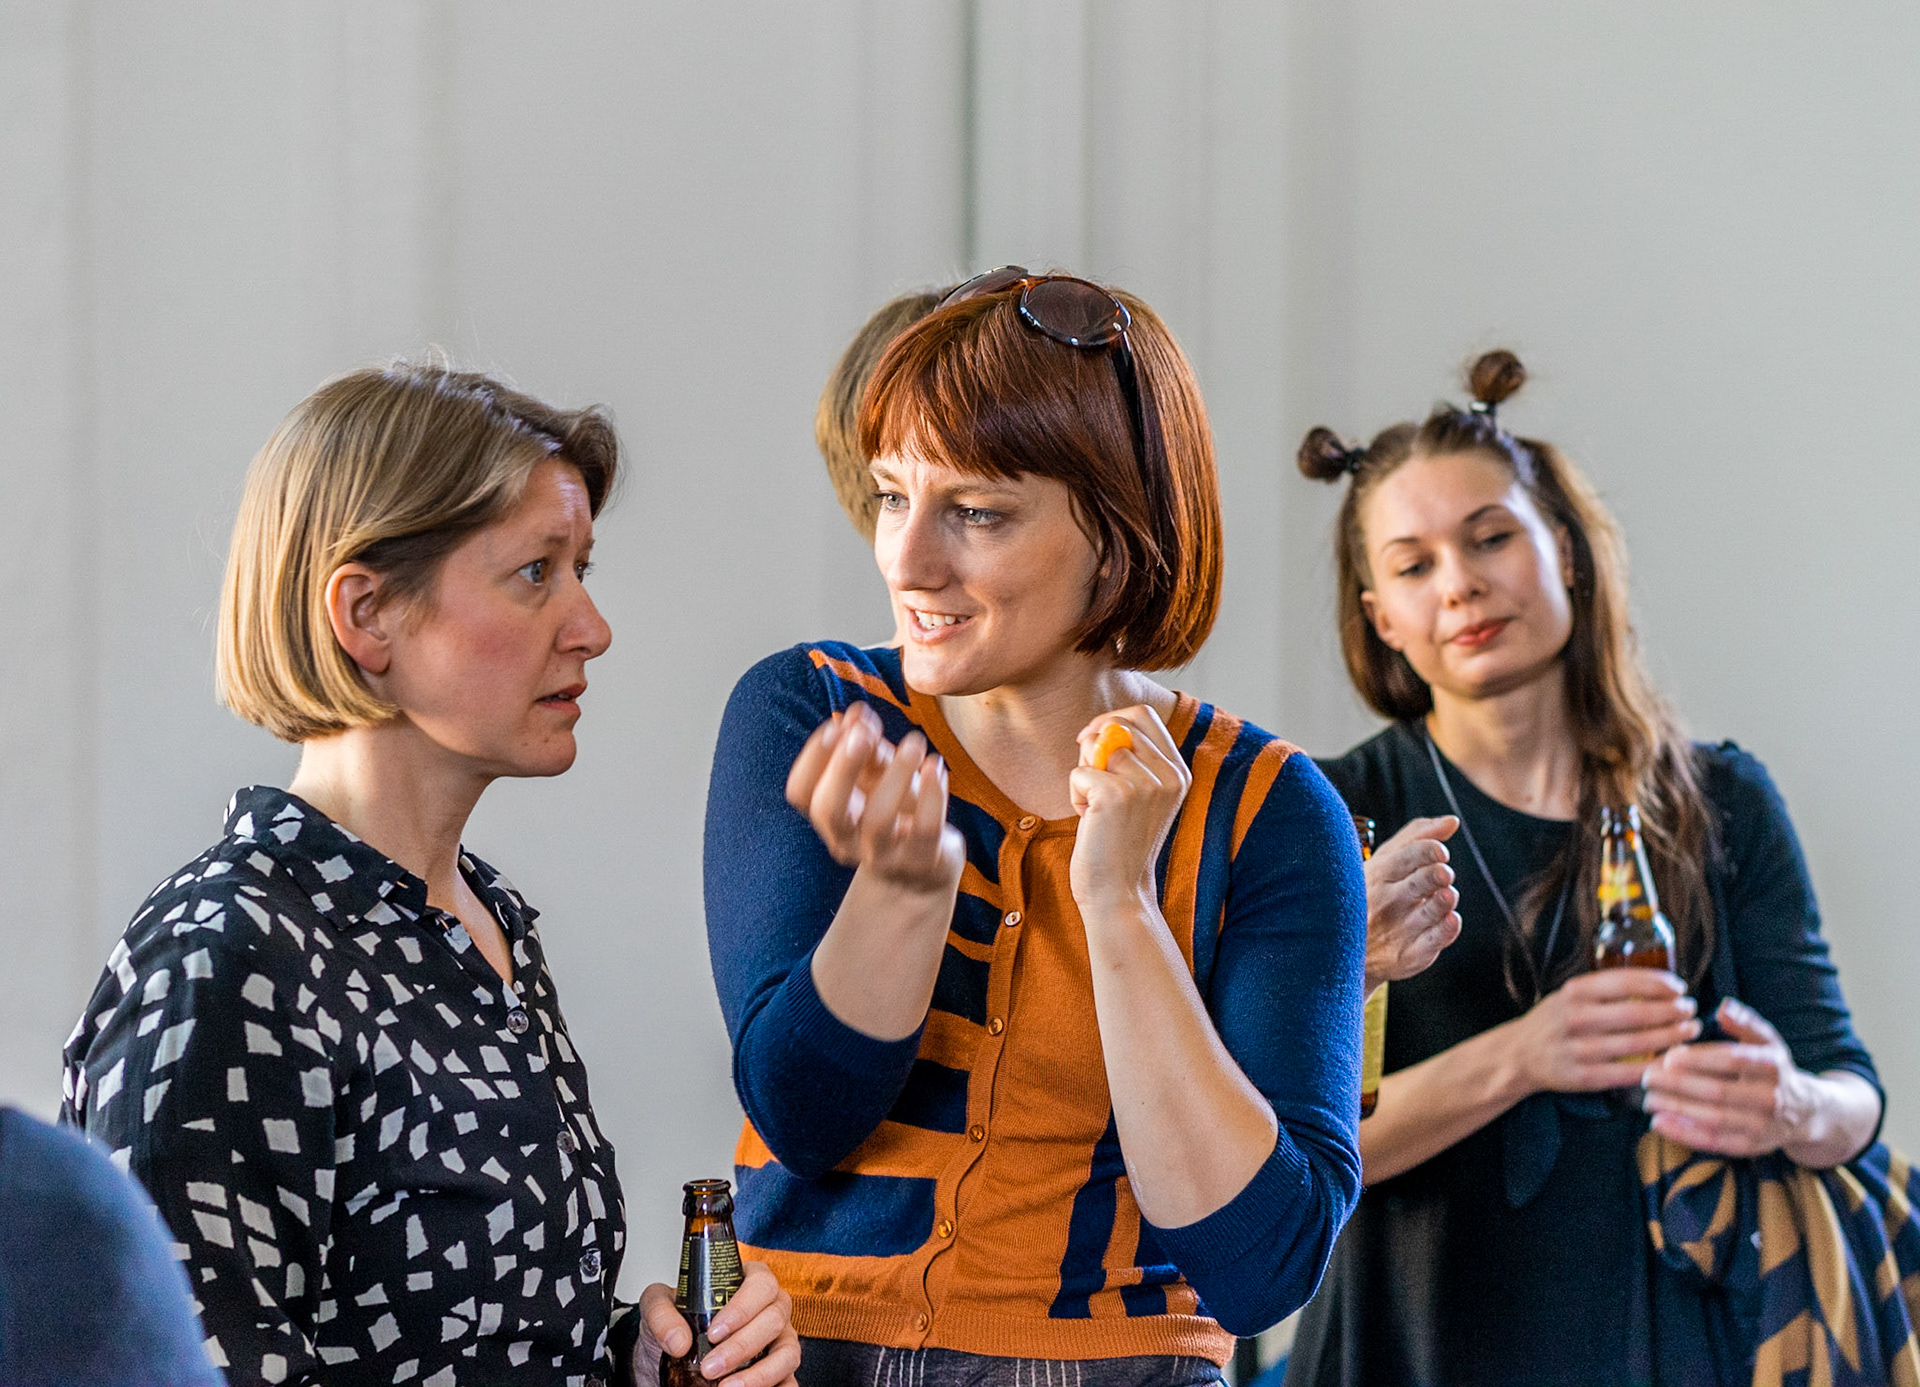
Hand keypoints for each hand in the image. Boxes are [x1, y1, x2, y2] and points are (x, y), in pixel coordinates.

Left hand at [636, 1262, 799, 1385]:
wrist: (669, 1357)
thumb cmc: (677, 1322)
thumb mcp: (658, 1307)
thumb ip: (661, 1314)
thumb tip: (678, 1340)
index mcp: (748, 1284)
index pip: (761, 1284)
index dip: (742, 1308)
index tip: (714, 1332)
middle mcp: (770, 1310)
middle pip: (774, 1320)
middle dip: (742, 1347)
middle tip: (711, 1367)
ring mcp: (779, 1342)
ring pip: (787, 1354)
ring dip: (760, 1374)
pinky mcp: (779, 1372)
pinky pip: (789, 1382)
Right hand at [785, 702, 963, 896]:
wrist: (926, 865)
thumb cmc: (895, 808)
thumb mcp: (878, 774)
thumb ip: (866, 743)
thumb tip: (856, 712)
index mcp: (830, 816)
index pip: (801, 793)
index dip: (813, 758)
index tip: (837, 725)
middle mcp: (847, 841)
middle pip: (829, 810)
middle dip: (843, 767)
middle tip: (864, 732)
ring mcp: (883, 857)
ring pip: (878, 821)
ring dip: (896, 774)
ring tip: (916, 742)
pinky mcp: (921, 862)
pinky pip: (925, 831)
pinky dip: (932, 796)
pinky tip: (936, 767)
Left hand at [1067, 707, 1190, 914]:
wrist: (1119, 893)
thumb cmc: (1119, 843)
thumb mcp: (1138, 795)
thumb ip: (1130, 758)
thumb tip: (1098, 729)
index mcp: (1179, 772)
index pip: (1143, 714)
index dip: (1111, 721)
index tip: (1093, 745)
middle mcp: (1170, 775)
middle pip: (1117, 723)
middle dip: (1093, 747)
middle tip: (1095, 785)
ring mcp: (1147, 784)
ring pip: (1096, 746)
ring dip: (1084, 775)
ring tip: (1097, 810)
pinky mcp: (1118, 796)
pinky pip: (1079, 772)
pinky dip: (1075, 794)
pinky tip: (1090, 821)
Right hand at [1363, 816, 1462, 991]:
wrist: (1346, 946)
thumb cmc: (1373, 892)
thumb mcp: (1386, 860)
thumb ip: (1418, 837)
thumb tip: (1452, 821)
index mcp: (1380, 874)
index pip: (1405, 857)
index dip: (1427, 851)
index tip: (1442, 852)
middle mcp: (1387, 902)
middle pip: (1418, 884)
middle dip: (1435, 875)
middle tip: (1445, 873)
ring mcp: (1398, 929)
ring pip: (1429, 913)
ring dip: (1443, 902)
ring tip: (1448, 895)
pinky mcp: (1409, 955)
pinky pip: (1433, 942)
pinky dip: (1447, 929)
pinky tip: (1451, 919)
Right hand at [1512, 968, 1699, 1095]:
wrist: (1519, 1055)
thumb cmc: (1554, 1021)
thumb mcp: (1570, 995)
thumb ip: (1605, 990)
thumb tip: (1658, 985)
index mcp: (1574, 992)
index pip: (1625, 981)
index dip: (1659, 983)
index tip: (1680, 987)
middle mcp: (1575, 1018)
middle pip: (1636, 1013)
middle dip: (1671, 1011)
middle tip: (1691, 1010)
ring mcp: (1578, 1049)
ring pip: (1636, 1044)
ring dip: (1670, 1037)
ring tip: (1689, 1031)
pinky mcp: (1584, 1077)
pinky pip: (1628, 1072)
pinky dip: (1654, 1066)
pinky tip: (1671, 1061)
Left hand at [1641, 999, 1814, 1156]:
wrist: (1805, 1112)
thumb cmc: (1773, 1069)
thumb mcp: (1767, 1041)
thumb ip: (1745, 1023)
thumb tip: (1723, 1007)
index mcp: (1771, 1066)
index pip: (1731, 1060)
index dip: (1699, 1059)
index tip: (1668, 1056)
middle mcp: (1769, 1098)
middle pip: (1718, 1092)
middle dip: (1678, 1085)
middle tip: (1647, 1077)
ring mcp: (1761, 1125)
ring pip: (1713, 1119)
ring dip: (1676, 1109)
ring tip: (1647, 1098)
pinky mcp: (1751, 1146)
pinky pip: (1714, 1142)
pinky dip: (1684, 1134)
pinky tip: (1658, 1122)